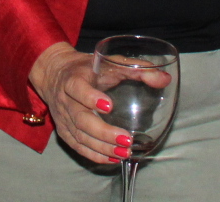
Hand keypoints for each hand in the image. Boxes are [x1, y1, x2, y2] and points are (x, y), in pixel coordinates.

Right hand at [29, 42, 134, 164]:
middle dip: (103, 132)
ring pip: (80, 136)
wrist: (55, 73)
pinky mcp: (64, 131)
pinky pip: (78, 147)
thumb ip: (136, 68)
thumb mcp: (109, 61)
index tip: (109, 106)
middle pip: (81, 119)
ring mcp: (63, 118)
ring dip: (102, 147)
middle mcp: (65, 99)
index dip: (90, 98)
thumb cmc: (87, 68)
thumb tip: (164, 79)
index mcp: (73, 78)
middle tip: (126, 139)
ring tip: (124, 152)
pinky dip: (94, 155)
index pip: (77, 88)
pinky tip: (112, 158)